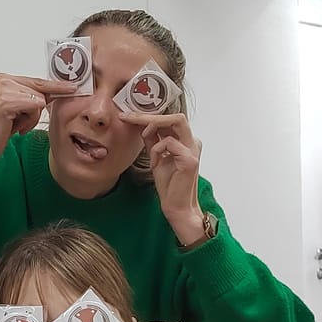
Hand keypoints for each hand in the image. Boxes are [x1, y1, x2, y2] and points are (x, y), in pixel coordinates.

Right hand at [0, 74, 76, 180]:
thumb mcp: (17, 111)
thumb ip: (32, 98)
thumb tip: (55, 94)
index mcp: (5, 79)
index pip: (38, 81)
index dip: (55, 87)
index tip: (72, 87)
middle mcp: (4, 80)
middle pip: (40, 91)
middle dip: (35, 112)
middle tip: (18, 123)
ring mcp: (4, 89)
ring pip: (38, 100)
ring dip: (31, 118)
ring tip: (14, 125)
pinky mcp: (6, 101)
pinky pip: (34, 107)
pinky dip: (28, 121)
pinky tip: (13, 126)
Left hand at [118, 112, 205, 244]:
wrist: (176, 206)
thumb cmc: (169, 185)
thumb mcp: (156, 158)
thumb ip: (152, 141)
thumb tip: (142, 126)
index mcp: (185, 141)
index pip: (169, 120)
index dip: (148, 115)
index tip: (128, 116)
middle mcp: (192, 142)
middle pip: (175, 115)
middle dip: (150, 115)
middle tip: (130, 118)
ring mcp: (193, 149)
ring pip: (176, 121)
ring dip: (154, 126)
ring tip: (144, 138)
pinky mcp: (190, 159)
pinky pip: (169, 142)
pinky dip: (156, 150)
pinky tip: (154, 163)